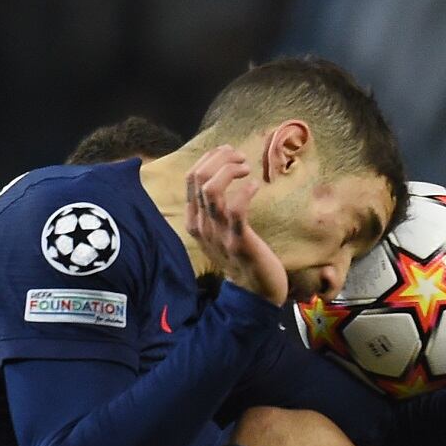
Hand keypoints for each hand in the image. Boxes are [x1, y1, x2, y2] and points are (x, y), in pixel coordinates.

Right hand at [185, 145, 286, 305]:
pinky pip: (235, 209)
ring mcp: (218, 235)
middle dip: (220, 159)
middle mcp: (202, 227)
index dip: (209, 158)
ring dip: (230, 169)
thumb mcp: (219, 232)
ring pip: (211, 189)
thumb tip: (221, 172)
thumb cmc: (241, 257)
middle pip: (199, 178)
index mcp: (195, 222)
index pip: (190, 179)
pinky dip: (245, 191)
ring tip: (246, 167)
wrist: (254, 293)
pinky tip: (255, 186)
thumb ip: (215, 209)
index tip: (228, 153)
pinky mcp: (238, 242)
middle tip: (241, 157)